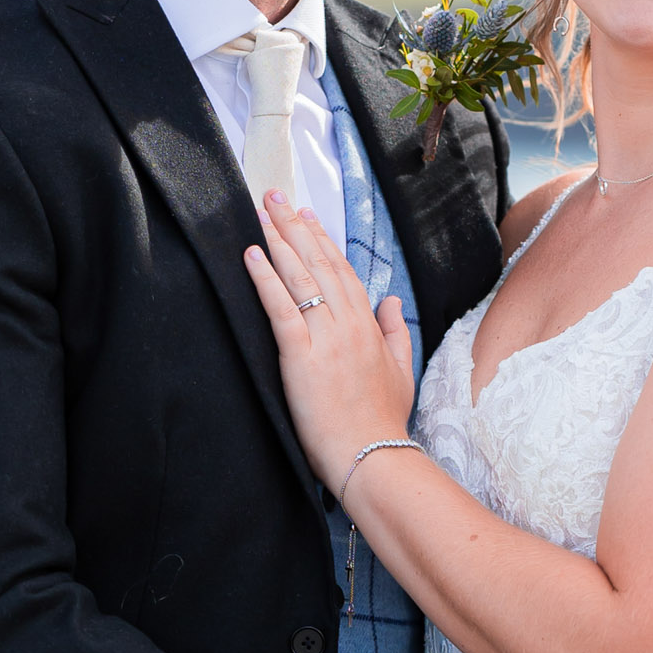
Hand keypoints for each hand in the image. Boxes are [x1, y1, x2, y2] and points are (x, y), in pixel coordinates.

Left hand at [244, 191, 414, 489]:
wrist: (372, 456)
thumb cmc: (382, 421)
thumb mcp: (400, 372)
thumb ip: (396, 333)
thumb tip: (390, 302)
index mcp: (368, 327)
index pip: (342, 271)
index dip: (321, 240)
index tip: (306, 215)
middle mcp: (348, 324)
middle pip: (318, 264)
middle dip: (294, 227)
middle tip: (274, 196)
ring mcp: (326, 338)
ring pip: (300, 278)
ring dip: (277, 241)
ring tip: (259, 213)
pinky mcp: (303, 357)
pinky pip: (281, 309)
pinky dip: (265, 279)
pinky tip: (251, 255)